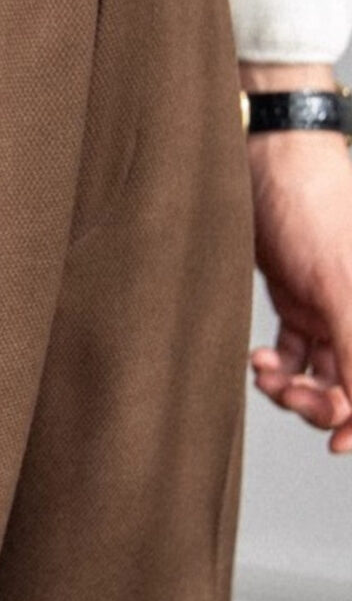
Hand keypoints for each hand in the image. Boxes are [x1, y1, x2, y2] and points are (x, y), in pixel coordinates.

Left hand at [241, 57, 351, 454]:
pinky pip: (293, 352)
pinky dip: (277, 366)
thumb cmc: (312, 207)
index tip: (334, 441)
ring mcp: (331, 308)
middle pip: (351, 387)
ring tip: (263, 372)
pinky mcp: (297, 299)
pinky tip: (258, 360)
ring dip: (293, 386)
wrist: (267, 159)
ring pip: (320, 374)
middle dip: (319, 402)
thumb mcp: (338, 284)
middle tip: (287, 392)